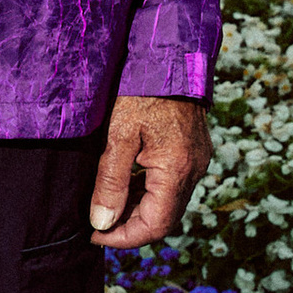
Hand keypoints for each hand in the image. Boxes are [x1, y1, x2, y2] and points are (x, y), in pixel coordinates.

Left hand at [88, 94, 208, 250]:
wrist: (169, 55)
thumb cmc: (141, 90)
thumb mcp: (118, 135)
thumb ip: (110, 182)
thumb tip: (102, 222)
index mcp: (177, 169)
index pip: (155, 225)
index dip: (124, 238)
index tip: (95, 235)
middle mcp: (194, 170)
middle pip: (164, 219)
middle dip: (129, 227)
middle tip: (97, 223)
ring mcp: (197, 161)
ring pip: (168, 203)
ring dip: (138, 210)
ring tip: (106, 204)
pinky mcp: (194, 152)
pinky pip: (172, 184)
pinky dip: (149, 192)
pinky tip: (126, 184)